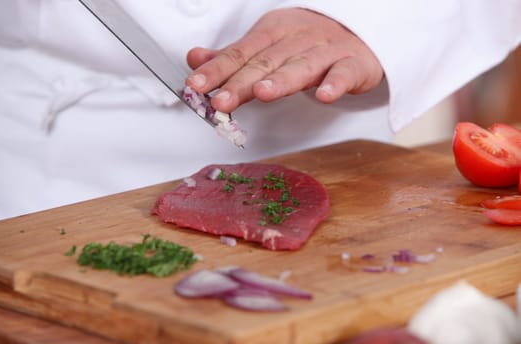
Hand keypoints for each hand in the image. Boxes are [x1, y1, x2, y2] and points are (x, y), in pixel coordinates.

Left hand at [185, 8, 383, 112]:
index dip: (217, 70)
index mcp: (273, 32)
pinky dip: (335, 84)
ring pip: (302, 66)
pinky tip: (324, 96)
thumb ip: (233, 57)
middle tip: (220, 101)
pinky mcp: (353, 64)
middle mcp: (297, 39)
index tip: (195, 86)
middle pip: (266, 62)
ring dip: (282, 80)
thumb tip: (195, 60)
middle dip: (241, 82)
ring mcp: (327, 51)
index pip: (240, 53)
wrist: (359, 34)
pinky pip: (344, 73)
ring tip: (263, 93)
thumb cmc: (307, 43)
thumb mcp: (267, 45)